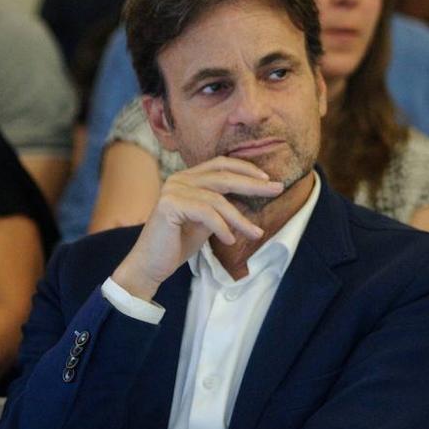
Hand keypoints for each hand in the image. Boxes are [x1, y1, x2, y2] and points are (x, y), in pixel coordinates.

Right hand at [111, 156, 283, 299]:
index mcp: (187, 177)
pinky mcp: (169, 205)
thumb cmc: (179, 243)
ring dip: (241, 218)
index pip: (221, 163)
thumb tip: (254, 196)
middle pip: (224, 176)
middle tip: (278, 189)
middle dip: (253, 184)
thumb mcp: (207, 220)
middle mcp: (179, 179)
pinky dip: (222, 227)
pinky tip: (230, 241)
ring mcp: (172, 190)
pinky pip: (206, 213)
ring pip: (218, 199)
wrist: (150, 264)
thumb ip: (223, 205)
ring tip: (256, 233)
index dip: (246, 168)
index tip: (268, 179)